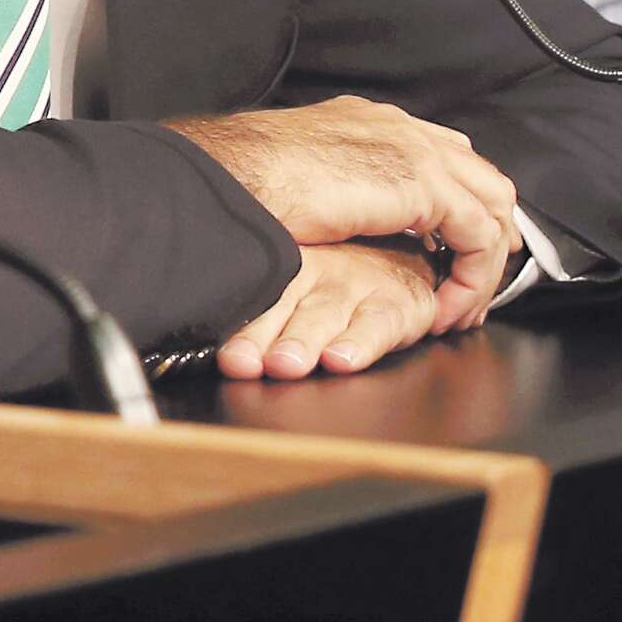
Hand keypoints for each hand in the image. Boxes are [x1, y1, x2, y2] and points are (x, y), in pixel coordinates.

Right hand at [167, 96, 521, 331]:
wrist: (234, 175)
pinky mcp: (423, 184)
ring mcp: (415, 149)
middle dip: (489, 234)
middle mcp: (399, 127)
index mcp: (369, 121)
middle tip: (472, 286)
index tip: (454, 251)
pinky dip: (472, 278)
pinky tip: (445, 308)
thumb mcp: (303, 176)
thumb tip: (341, 215)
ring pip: (492, 206)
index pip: (444, 152)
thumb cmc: (248, 180)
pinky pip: (479, 237)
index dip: (461, 205)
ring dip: (484, 263)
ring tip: (459, 307)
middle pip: (480, 176)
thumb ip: (337, 183)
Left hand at [217, 239, 439, 379]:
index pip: (257, 296)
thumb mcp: (300, 279)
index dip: (238, 325)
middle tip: (242, 362)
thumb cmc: (343, 278)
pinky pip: (377, 323)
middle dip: (261, 334)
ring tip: (285, 364)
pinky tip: (342, 359)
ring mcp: (356, 287)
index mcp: (289, 265)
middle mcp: (319, 273)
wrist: (408, 257)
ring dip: (303, 340)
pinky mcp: (398, 305)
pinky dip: (361, 342)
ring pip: (324, 315)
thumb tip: (213, 344)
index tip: (222, 353)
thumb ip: (263, 307)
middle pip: (283, 305)